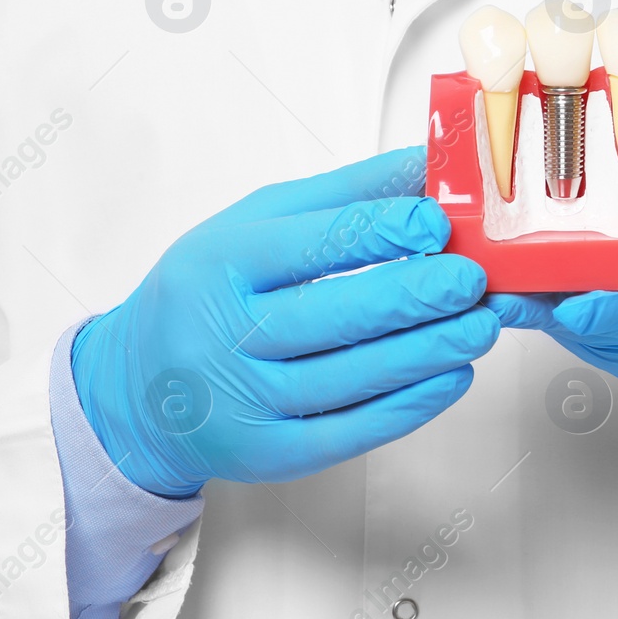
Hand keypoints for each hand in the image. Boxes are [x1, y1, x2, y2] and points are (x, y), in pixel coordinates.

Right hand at [72, 148, 498, 497]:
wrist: (139, 391)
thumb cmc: (207, 295)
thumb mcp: (256, 226)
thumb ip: (344, 196)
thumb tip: (425, 164)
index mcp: (221, 265)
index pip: (311, 244)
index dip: (382, 232)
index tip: (437, 222)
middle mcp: (225, 334)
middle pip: (336, 314)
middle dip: (416, 296)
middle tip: (472, 280)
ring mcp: (246, 402)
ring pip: (352, 376)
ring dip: (429, 351)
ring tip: (479, 326)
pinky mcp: (270, 454)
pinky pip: (351, 431)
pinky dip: (410, 406)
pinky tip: (451, 377)